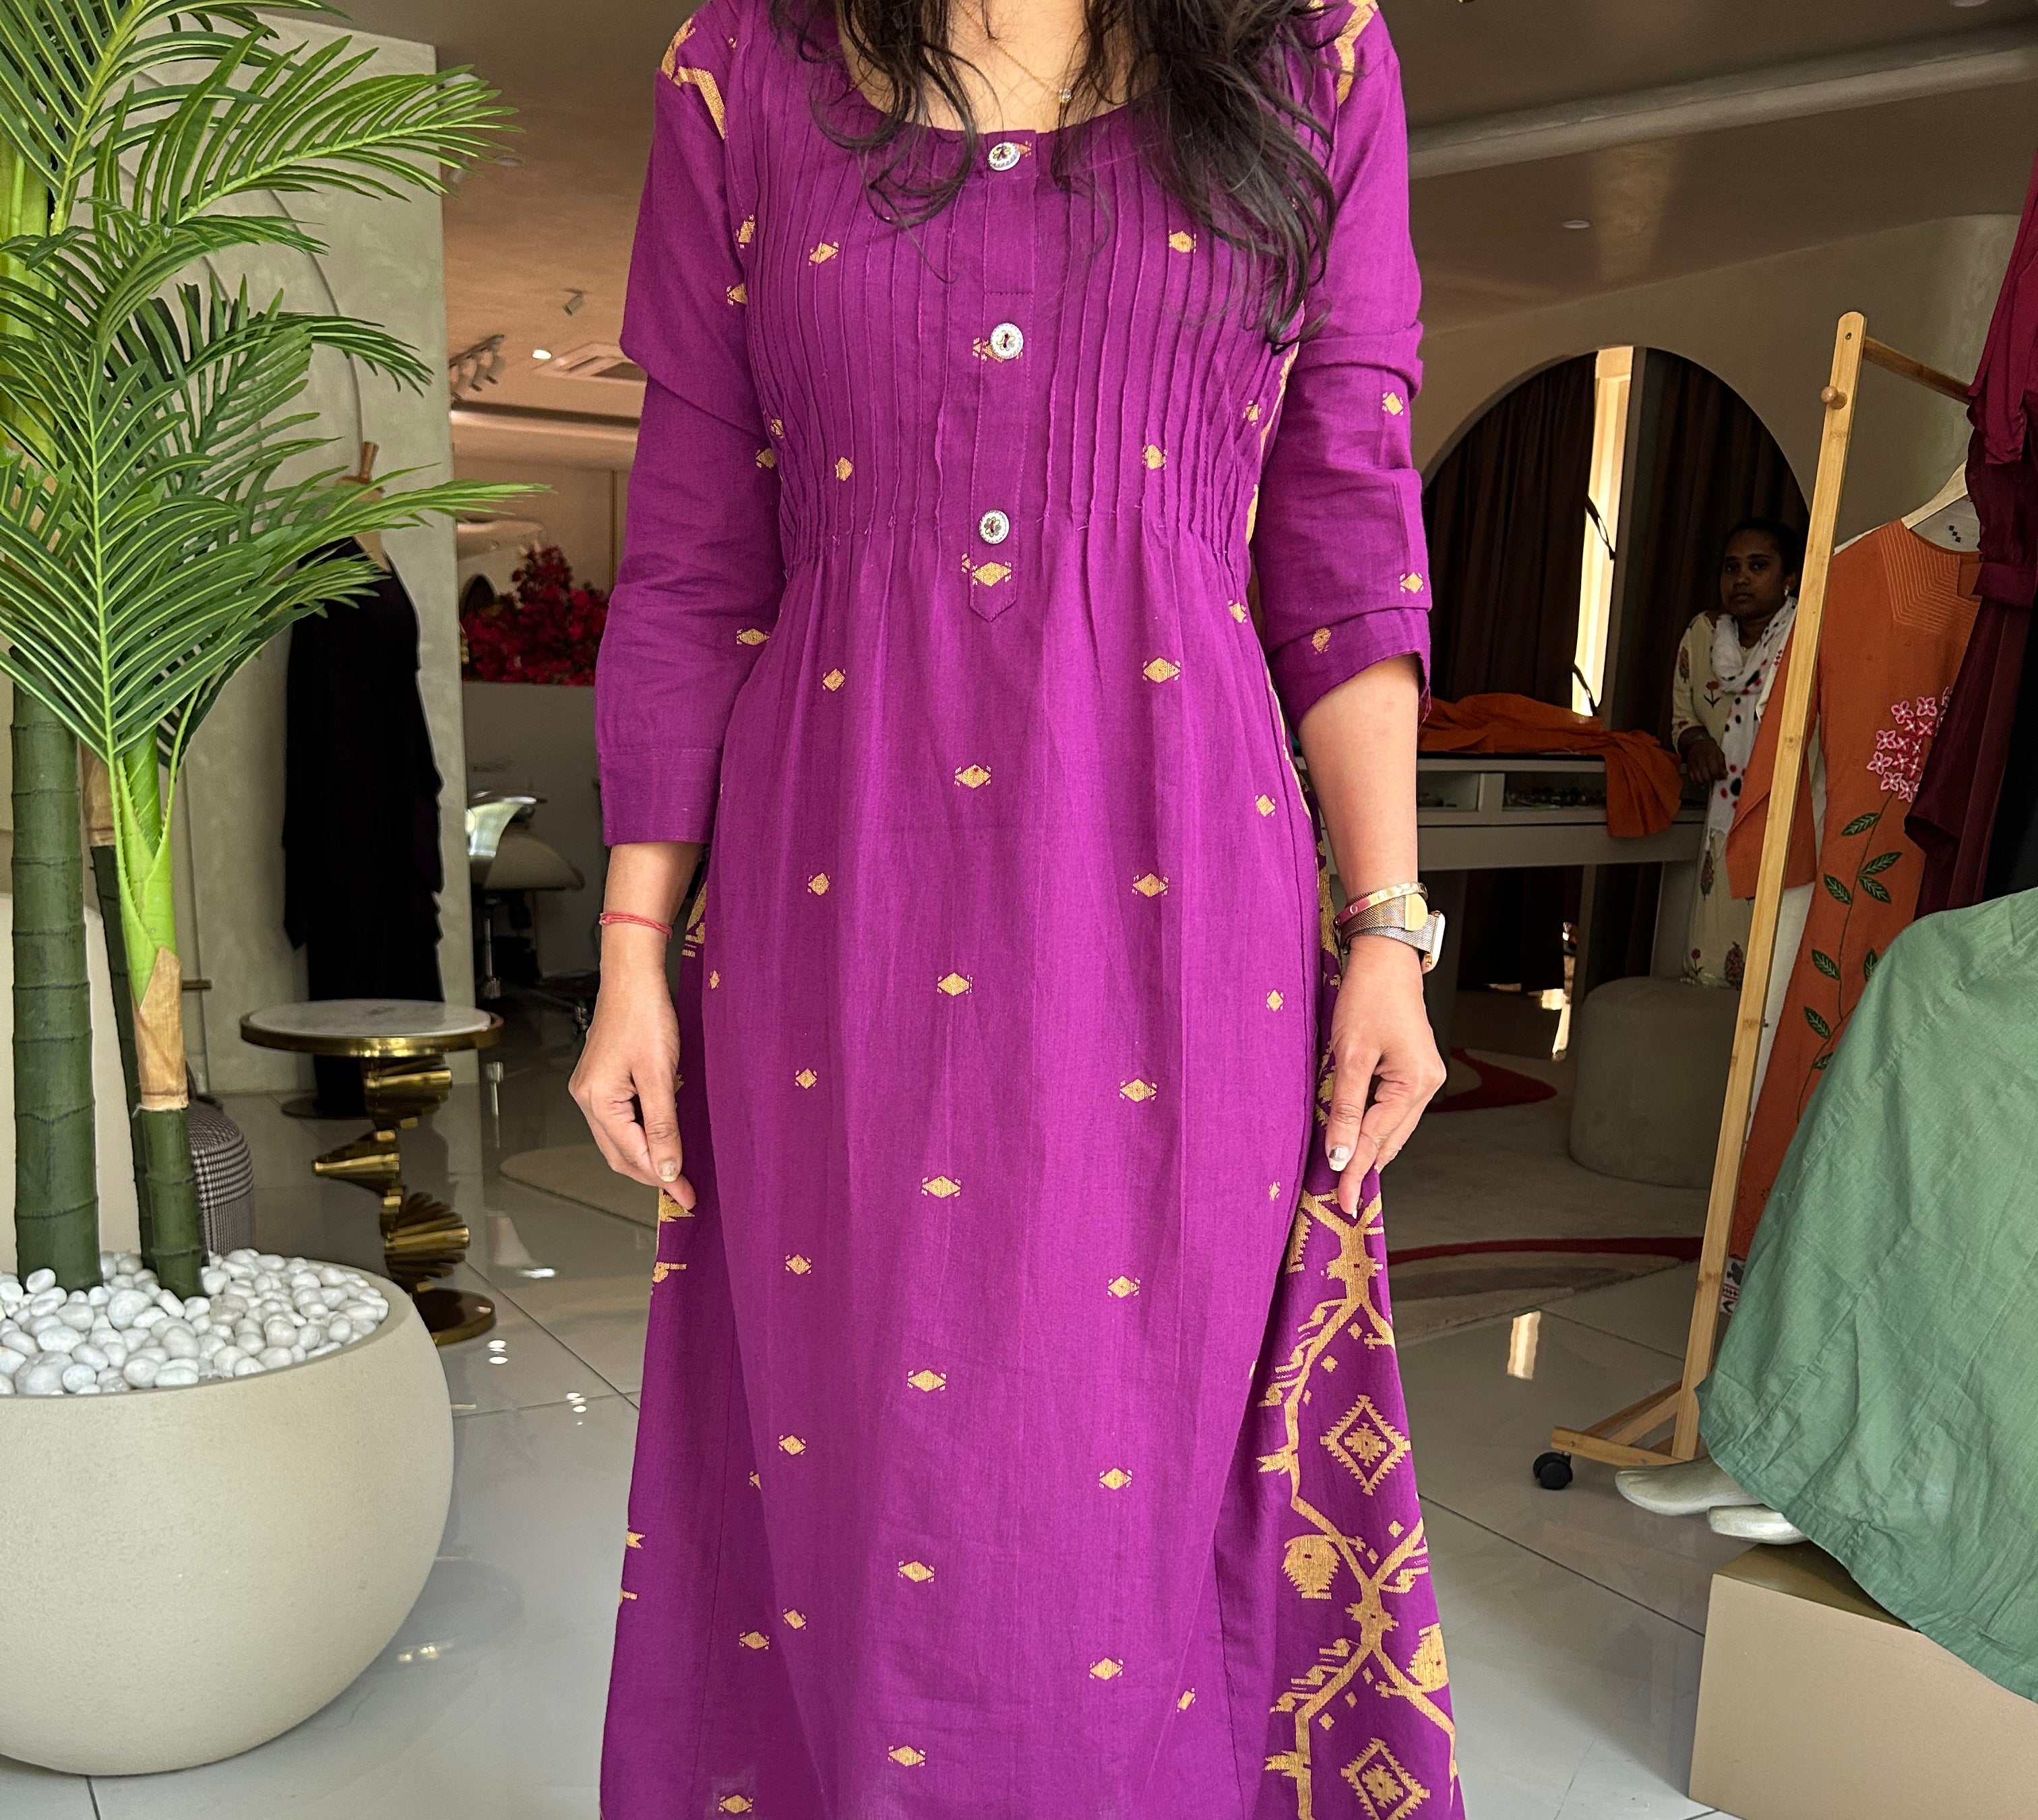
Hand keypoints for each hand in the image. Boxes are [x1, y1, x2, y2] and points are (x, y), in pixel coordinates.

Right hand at [569, 938, 690, 1201]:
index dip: (662, 1178)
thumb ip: (663, 1126)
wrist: (634, 977)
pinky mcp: (603, 1079)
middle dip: (653, 1174)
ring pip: (619, 1139)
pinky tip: (662, 1139)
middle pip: (620, 1154)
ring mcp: (592, 1088)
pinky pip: (621, 1120)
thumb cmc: (645, 1015)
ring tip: (677, 1171)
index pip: (632, 1154)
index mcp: (597, 1099)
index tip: (687, 1195)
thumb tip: (668, 1167)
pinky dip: (641, 1135)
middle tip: (685, 1190)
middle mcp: (587, 1097)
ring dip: (647, 1156)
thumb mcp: (660, 1075)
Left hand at [1321, 935, 1447, 1212]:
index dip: (1355, 1171)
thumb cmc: (1367, 997)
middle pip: (1391, 1139)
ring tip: (1347, 1177)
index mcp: (1414, 1083)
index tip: (1341, 1201)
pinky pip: (1394, 1110)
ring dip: (1371, 1149)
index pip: (1377, 1139)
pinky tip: (1360, 1139)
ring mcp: (1424, 1077)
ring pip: (1394, 1127)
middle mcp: (1427, 1084)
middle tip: (1341, 1197)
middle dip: (1365, 1167)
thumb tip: (1341, 1155)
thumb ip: (1345, 1108)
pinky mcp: (1414, 1069)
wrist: (1385, 959)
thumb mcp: (1350, 1055)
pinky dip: (1375, 1126)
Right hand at [1681, 733, 1726, 783]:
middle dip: (1711, 779)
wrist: (1698, 743)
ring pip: (1698, 779)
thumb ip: (1722, 765)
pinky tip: (1701, 776)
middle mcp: (1700, 761)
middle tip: (1714, 776)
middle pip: (1706, 777)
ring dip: (1704, 780)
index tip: (1721, 776)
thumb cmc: (1710, 749)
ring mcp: (1693, 764)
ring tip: (1707, 776)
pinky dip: (1696, 779)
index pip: (1714, 771)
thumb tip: (1724, 775)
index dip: (1719, 776)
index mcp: (1710, 756)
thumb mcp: (1719, 753)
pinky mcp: (1688, 767)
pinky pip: (1692, 778)